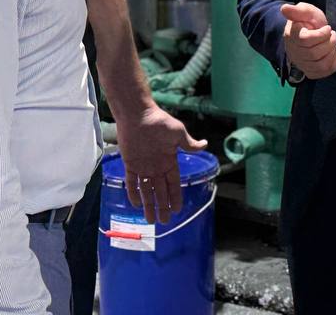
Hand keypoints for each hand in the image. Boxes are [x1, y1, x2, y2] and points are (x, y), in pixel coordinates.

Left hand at [117, 106, 207, 223]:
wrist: (138, 114)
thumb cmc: (159, 121)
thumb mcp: (177, 132)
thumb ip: (189, 143)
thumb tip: (205, 145)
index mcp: (169, 161)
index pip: (174, 184)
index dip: (175, 197)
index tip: (177, 210)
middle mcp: (157, 167)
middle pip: (160, 191)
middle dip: (162, 206)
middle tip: (164, 221)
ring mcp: (143, 167)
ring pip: (147, 190)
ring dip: (149, 204)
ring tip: (151, 220)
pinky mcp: (130, 164)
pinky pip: (132, 182)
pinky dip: (133, 193)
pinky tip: (136, 204)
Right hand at [280, 2, 335, 78]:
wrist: (308, 33)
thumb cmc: (308, 22)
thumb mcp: (305, 11)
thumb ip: (297, 10)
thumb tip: (284, 8)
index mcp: (292, 36)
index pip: (306, 40)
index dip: (321, 35)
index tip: (327, 28)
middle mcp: (294, 53)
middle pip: (314, 54)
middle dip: (329, 42)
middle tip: (332, 34)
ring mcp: (302, 64)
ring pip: (321, 65)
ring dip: (332, 52)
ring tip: (332, 43)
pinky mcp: (310, 72)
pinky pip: (325, 72)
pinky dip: (334, 62)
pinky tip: (334, 53)